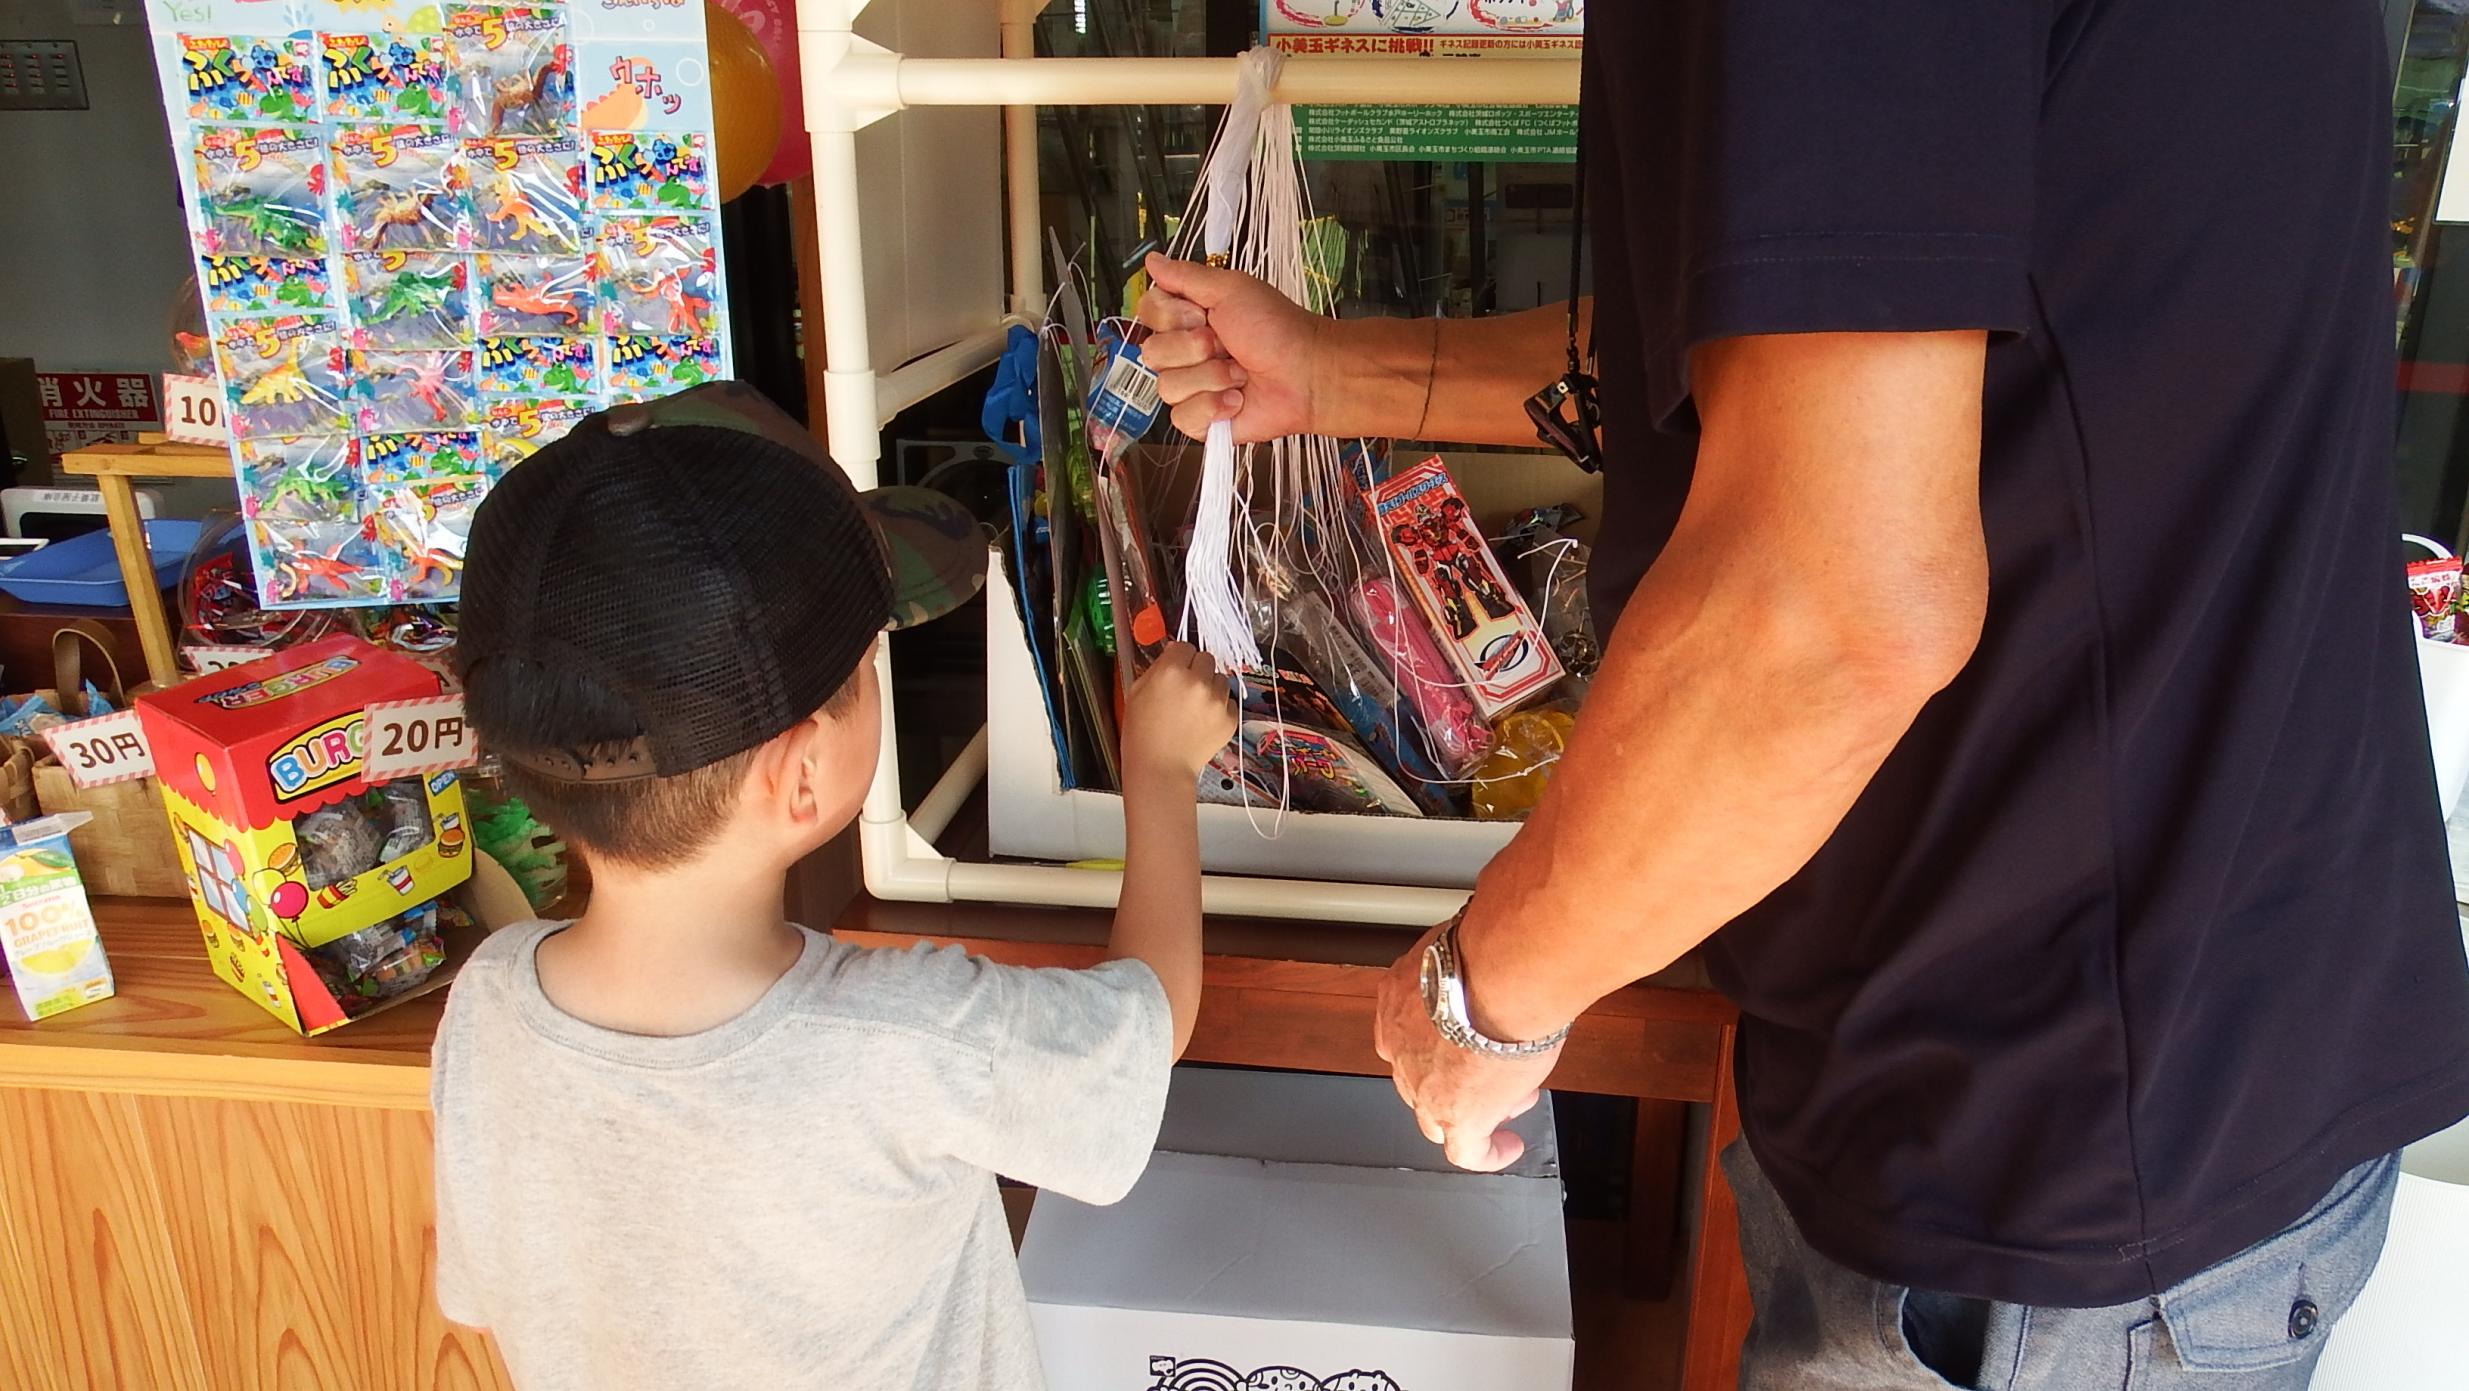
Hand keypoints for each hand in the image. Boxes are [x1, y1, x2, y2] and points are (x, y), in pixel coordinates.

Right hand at [1122, 642, 1237, 781]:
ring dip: (1210, 687)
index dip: (1179, 657)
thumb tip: (1173, 652)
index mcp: (1171, 671)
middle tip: (1185, 688)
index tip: (1176, 667)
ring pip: (1220, 678)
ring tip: (1194, 707)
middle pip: (1206, 658)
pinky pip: (1228, 701)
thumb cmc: (1142, 734)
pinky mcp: (1229, 717)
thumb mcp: (1136, 692)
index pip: (1185, 646)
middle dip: (1197, 669)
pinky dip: (1218, 707)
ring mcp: (1217, 700)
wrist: (1161, 769)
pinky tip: (1202, 721)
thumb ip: (1156, 668)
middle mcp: (1197, 681)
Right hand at [1138, 254, 1322, 443]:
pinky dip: (1213, 406)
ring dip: (1210, 377)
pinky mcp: (1201, 419)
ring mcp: (1192, 386)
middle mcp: (1185, 352)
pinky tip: (1235, 399)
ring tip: (1238, 373)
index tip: (1201, 315)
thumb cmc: (1277, 329)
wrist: (1306, 374)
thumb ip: (1185, 276)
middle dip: (1194, 348)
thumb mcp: (1230, 289)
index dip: (1170, 317)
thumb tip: (1153, 261)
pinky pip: (1182, 417)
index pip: (1148, 312)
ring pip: (1167, 386)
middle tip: (1225, 345)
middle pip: (1152, 352)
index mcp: (1189, 318)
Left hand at [1375, 921, 1561, 1171]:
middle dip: (1455, 1075)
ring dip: (1472, 1107)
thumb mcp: (1463, 946)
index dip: (1436, 1036)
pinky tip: (1505, 1146)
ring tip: (1509, 1096)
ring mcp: (1422, 1086)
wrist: (1499, 976)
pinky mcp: (1456, 1116)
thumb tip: (1492, 927)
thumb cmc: (1488, 952)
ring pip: (1438, 1114)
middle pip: (1419, 1075)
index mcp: (1395, 1000)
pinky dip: (1486, 1152)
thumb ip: (1468, 952)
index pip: (1406, 1030)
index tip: (1455, 1036)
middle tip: (1489, 1066)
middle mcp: (1399, 1046)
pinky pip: (1467, 1150)